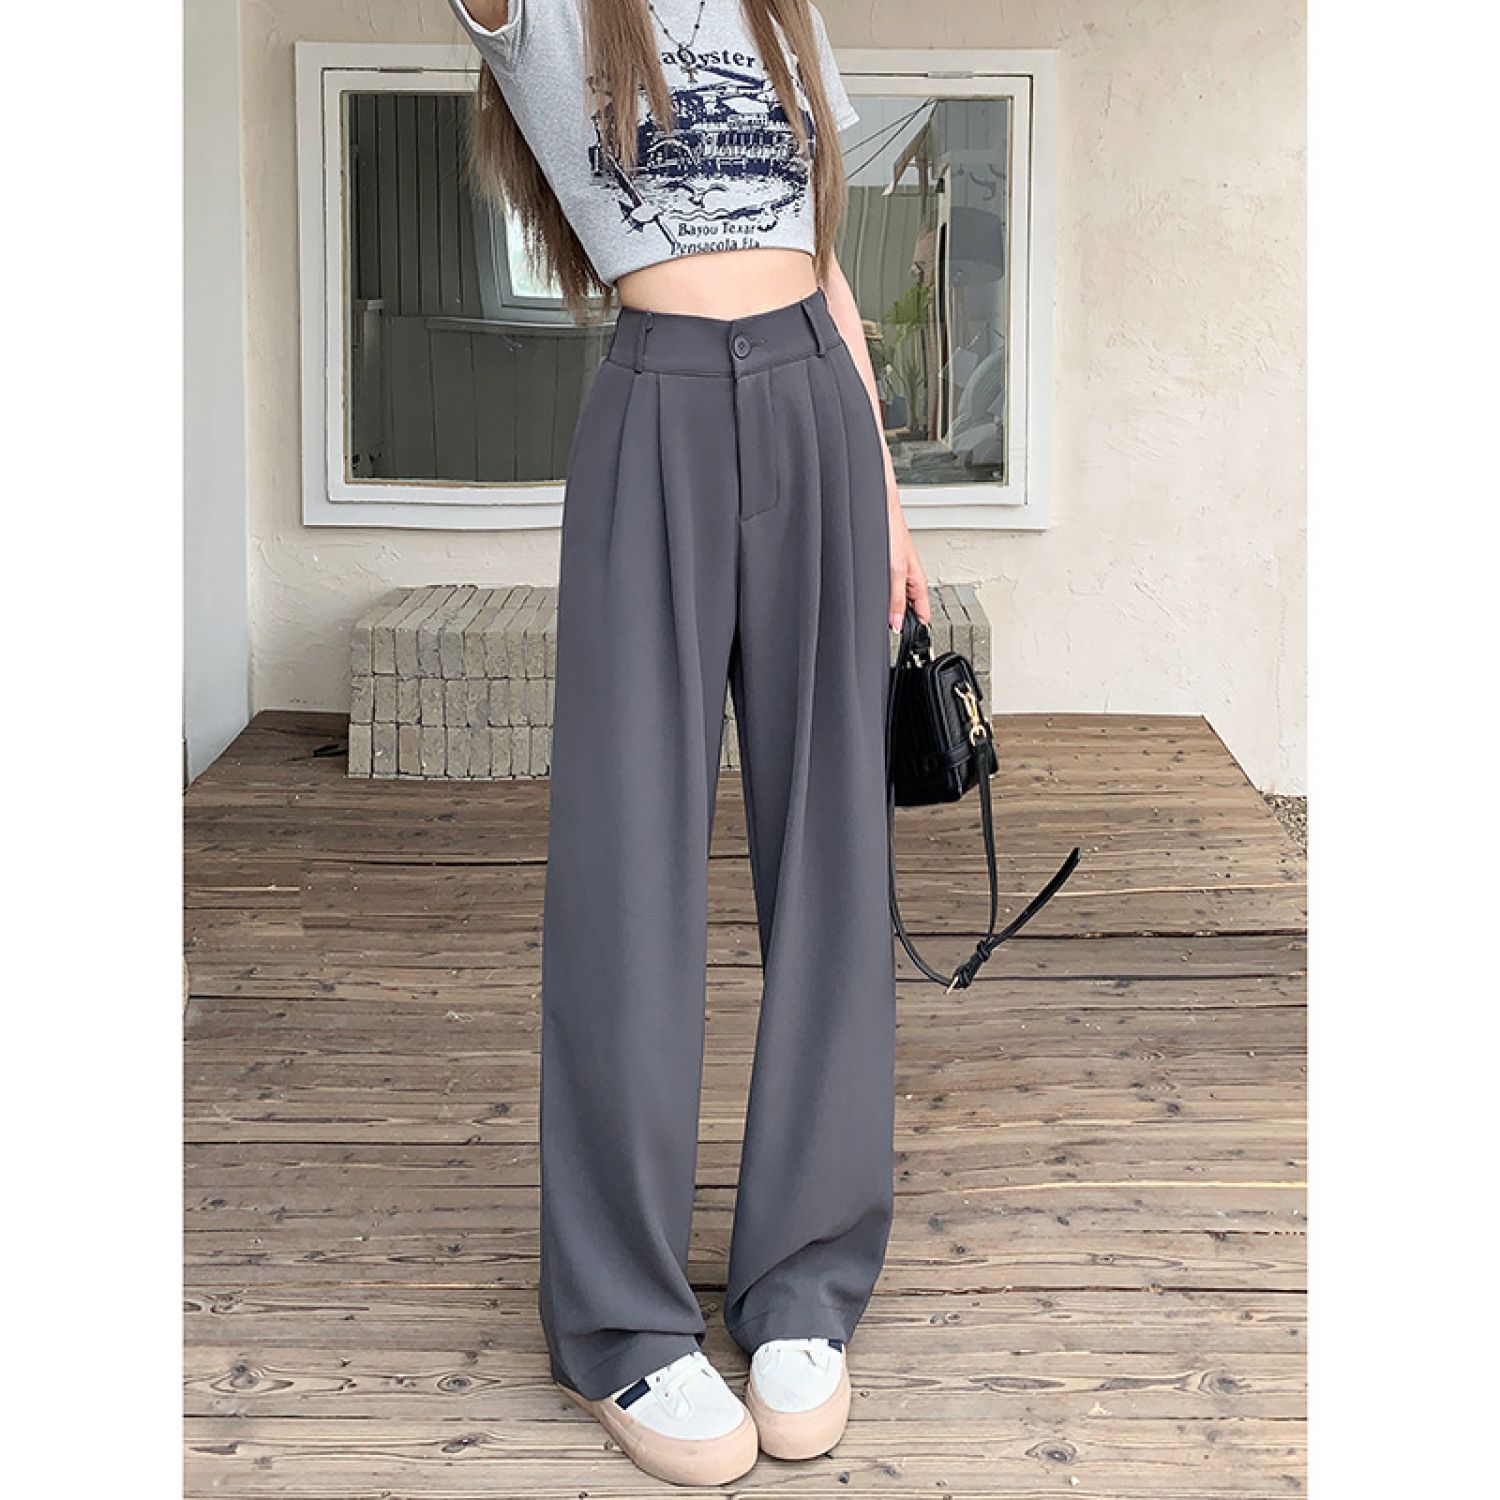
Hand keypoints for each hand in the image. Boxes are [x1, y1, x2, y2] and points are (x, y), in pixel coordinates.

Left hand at [888, 497, 930, 630]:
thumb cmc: (892, 532)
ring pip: (897, 601)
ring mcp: (898, 576)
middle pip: (909, 611)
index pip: (922, 616)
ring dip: (891, 611)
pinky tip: (875, 603)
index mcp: (917, 583)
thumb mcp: (894, 571)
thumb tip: (896, 623)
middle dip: (901, 624)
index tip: (908, 646)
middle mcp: (909, 581)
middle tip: (891, 639)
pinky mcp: (887, 570)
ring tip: (883, 623)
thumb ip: (896, 598)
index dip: (916, 632)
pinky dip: (883, 599)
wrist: (879, 512)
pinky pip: (888, 592)